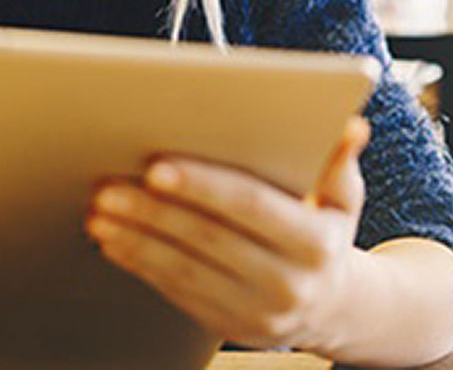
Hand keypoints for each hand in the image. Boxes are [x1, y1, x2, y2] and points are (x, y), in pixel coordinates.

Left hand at [86, 116, 370, 353]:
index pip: (251, 206)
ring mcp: (255, 313)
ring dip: (135, 238)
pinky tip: (112, 239)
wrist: (333, 307)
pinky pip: (174, 292)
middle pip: (207, 238)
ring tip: (101, 209)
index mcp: (315, 243)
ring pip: (182, 269)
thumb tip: (352, 125)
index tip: (157, 166)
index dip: (203, 185)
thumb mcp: (342, 197)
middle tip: (109, 183)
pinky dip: (138, 264)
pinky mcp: (227, 327)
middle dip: (152, 210)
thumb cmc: (326, 232)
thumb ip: (337, 160)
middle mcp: (287, 284)